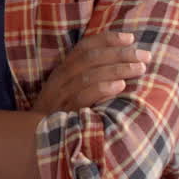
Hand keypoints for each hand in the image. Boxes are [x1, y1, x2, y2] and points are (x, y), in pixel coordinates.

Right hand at [32, 31, 149, 115]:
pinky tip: (121, 86)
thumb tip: (121, 64)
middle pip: (90, 58)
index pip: (84, 47)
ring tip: (139, 68)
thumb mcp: (68, 91)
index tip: (131, 38)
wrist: (34, 140)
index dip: (107, 39)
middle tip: (145, 55)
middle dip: (120, 53)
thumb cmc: (60, 114)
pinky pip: (82, 97)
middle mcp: (60, 80)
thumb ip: (88, 76)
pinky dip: (102, 89)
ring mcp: (60, 97)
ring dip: (116, 69)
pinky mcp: (63, 114)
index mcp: (62, 70)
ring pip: (88, 75)